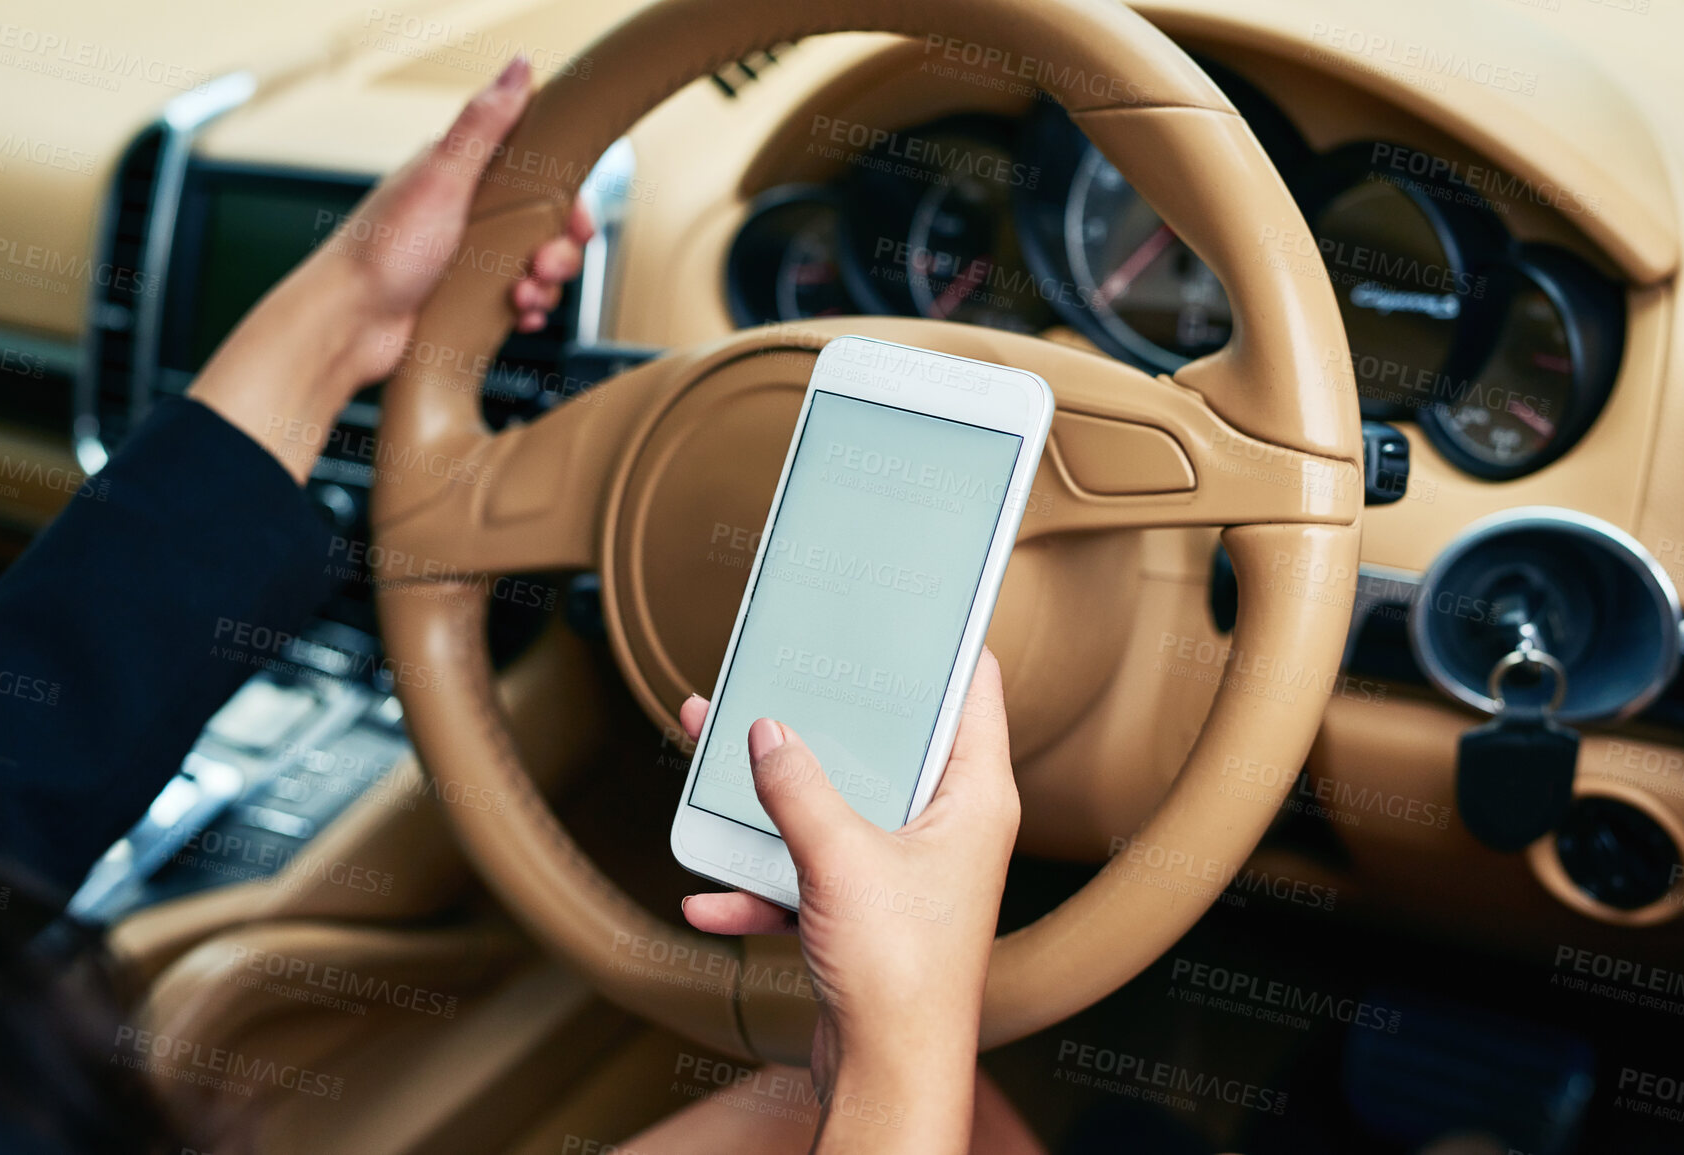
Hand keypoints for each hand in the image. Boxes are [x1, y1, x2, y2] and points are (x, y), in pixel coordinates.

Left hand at [190, 56, 592, 481]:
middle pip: (543, 225)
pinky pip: (518, 301)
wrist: (348, 325)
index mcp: (460, 174)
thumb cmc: (381, 251)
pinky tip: (518, 316)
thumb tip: (518, 68)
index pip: (536, 175)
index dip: (565, 200)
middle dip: (557, 251)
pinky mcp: (467, 297)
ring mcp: (468, 258)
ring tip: (522, 297)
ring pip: (534, 266)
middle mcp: (466, 213)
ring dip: (543, 286)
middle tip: (541, 265)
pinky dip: (528, 310)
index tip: (576, 223)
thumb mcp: (440, 177)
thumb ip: (483, 124)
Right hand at [678, 648, 1020, 1154]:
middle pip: (886, 745)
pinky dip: (761, 884)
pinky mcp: (866, 910)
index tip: (908, 606)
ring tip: (716, 762)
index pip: (973, 691)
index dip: (943, 644)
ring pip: (836, 806)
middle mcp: (947, 827)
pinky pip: (807, 873)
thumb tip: (768, 734)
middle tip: (786, 673)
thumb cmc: (902, 976)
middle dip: (825, 719)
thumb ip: (798, 789)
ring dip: (774, 797)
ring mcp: (905, 869)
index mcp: (972, 798)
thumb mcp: (840, 860)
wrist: (887, 1076)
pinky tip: (711, 896)